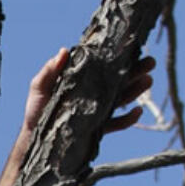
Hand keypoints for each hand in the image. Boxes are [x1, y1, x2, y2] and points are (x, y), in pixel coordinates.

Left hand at [22, 46, 154, 140]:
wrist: (34, 138)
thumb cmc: (36, 110)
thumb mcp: (39, 88)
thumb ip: (49, 71)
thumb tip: (64, 50)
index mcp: (83, 79)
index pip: (105, 65)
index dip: (119, 56)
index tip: (133, 46)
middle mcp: (94, 92)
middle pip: (119, 79)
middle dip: (136, 70)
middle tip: (150, 62)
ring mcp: (97, 110)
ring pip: (122, 98)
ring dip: (137, 90)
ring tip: (147, 81)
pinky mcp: (97, 128)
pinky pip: (116, 123)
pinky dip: (128, 119)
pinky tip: (137, 111)